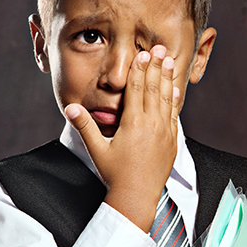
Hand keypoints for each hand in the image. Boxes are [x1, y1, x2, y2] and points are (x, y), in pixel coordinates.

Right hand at [65, 45, 179, 231]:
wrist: (137, 197)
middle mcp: (152, 125)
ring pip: (166, 98)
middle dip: (155, 66)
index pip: (136, 89)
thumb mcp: (97, 150)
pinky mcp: (172, 142)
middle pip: (153, 88)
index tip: (141, 54)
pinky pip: (174, 115)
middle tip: (159, 48)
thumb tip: (70, 108)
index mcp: (133, 123)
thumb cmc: (115, 175)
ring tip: (168, 60)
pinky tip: (176, 88)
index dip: (139, 70)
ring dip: (167, 78)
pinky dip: (175, 99)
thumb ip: (84, 127)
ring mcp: (164, 133)